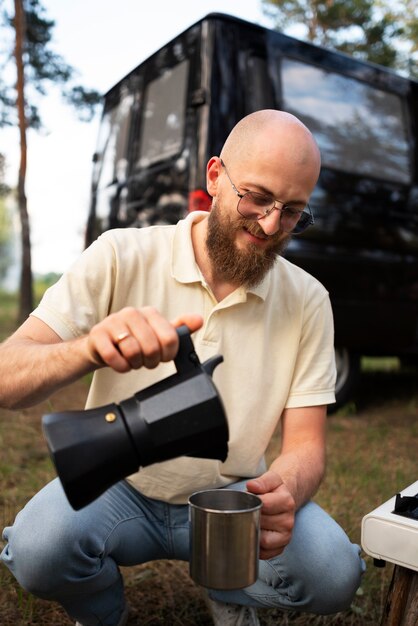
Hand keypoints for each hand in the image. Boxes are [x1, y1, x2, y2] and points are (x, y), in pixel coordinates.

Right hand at [85, 306, 202, 372]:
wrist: (100, 345)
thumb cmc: (132, 340)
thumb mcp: (157, 333)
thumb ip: (179, 328)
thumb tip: (198, 320)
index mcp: (149, 312)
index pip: (170, 338)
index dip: (168, 355)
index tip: (162, 357)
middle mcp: (131, 313)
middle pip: (152, 347)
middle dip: (150, 361)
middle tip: (145, 361)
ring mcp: (112, 322)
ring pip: (132, 352)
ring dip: (134, 364)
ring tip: (132, 360)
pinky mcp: (98, 335)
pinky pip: (113, 357)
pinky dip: (119, 366)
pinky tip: (120, 363)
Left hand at [246, 470, 295, 559]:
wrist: (284, 501)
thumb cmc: (274, 491)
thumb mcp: (270, 479)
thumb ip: (262, 482)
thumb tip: (251, 486)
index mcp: (286, 502)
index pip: (264, 505)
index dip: (252, 502)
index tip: (247, 499)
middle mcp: (288, 521)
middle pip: (261, 522)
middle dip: (250, 516)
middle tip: (247, 510)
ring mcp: (285, 536)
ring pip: (262, 540)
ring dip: (252, 531)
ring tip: (251, 522)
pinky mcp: (280, 548)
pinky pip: (264, 553)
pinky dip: (256, 546)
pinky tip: (254, 534)